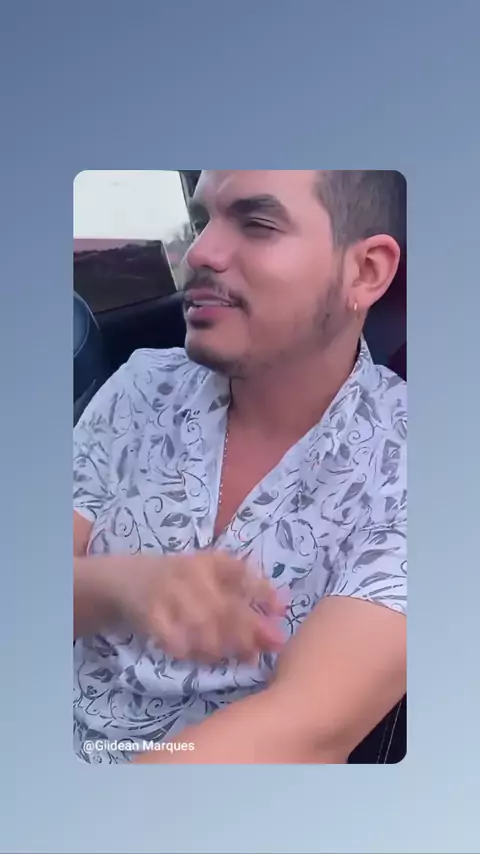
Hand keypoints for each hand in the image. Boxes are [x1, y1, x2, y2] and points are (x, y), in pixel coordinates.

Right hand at [113, 550, 286, 662]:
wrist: (127, 579)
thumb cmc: (180, 578)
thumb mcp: (210, 572)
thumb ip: (243, 587)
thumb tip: (282, 608)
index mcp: (209, 561)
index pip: (241, 573)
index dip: (263, 592)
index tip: (281, 611)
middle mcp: (191, 573)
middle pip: (224, 606)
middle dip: (247, 631)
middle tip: (259, 651)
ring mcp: (169, 593)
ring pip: (202, 625)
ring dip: (221, 646)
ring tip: (232, 657)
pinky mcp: (150, 614)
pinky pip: (175, 639)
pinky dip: (190, 652)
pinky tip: (201, 658)